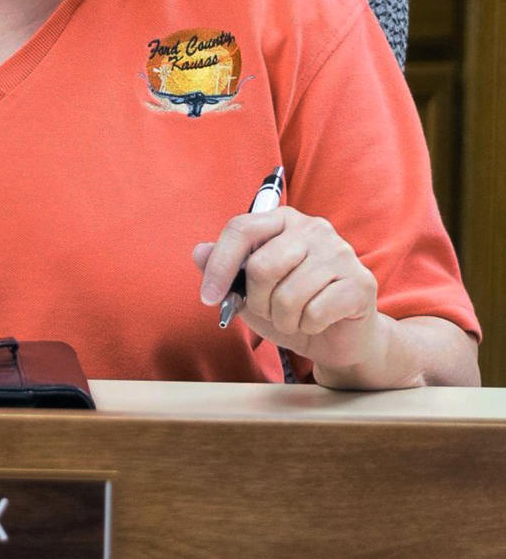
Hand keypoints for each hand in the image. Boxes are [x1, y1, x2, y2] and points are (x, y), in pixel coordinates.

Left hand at [193, 206, 383, 374]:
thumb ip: (226, 270)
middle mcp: (313, 228)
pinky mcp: (359, 282)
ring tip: (294, 318)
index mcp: (283, 220)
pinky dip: (307, 326)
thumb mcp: (250, 292)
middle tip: (269, 311)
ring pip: (288, 295)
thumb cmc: (292, 308)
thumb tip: (199, 252)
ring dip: (283, 319)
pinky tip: (316, 322)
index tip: (208, 298)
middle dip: (257, 301)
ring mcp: (340, 252)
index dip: (219, 266)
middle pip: (262, 266)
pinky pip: (315, 312)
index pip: (241, 229)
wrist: (338, 338)